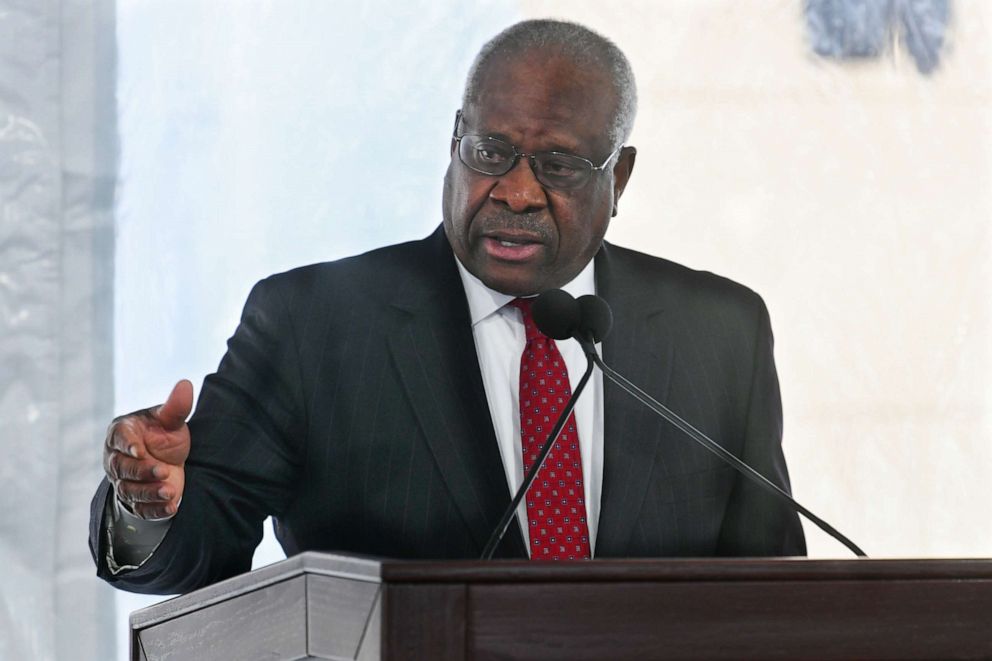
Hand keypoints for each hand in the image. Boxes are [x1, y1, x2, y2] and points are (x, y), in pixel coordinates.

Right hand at [104, 380, 192, 519]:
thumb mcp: (171, 421)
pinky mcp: (135, 500)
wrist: (167, 461)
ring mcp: (123, 481)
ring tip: (170, 491)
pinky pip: (141, 508)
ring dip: (149, 492)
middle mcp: (116, 457)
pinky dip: (155, 510)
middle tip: (163, 471)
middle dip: (142, 471)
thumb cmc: (163, 435)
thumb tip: (185, 384)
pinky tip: (172, 507)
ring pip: (129, 490)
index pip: (119, 438)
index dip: (128, 445)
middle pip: (122, 468)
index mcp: (122, 432)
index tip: (139, 451)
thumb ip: (176, 407)